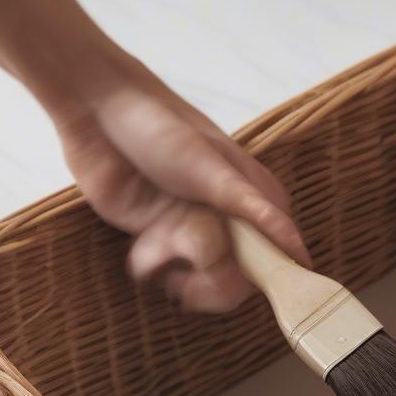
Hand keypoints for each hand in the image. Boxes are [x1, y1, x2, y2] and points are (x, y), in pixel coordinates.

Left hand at [49, 48, 308, 312]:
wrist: (95, 113)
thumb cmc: (161, 126)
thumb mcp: (215, 169)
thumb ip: (257, 211)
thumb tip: (300, 251)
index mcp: (255, 201)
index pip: (277, 257)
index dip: (262, 275)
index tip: (237, 274)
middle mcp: (228, 221)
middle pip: (239, 279)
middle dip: (212, 278)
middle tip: (187, 267)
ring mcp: (193, 232)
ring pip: (202, 283)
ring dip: (180, 273)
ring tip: (159, 248)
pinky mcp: (158, 240)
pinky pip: (165, 275)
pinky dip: (152, 267)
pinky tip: (142, 249)